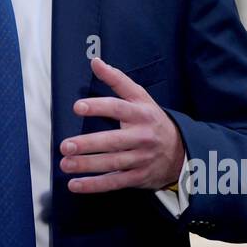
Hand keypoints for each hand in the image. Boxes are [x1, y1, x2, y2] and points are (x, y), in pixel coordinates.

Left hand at [60, 57, 184, 192]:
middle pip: (113, 141)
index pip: (118, 108)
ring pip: (112, 163)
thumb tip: (95, 62)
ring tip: (65, 163)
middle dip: (88, 144)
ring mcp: (141, 159)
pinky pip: (115, 182)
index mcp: (141, 114)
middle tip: (65, 145)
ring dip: (87, 165)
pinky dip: (94, 185)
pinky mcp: (138, 177)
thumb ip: (117, 80)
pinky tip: (75, 185)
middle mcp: (142, 137)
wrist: (181, 151)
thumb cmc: (153, 120)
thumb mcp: (140, 97)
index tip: (77, 107)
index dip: (98, 107)